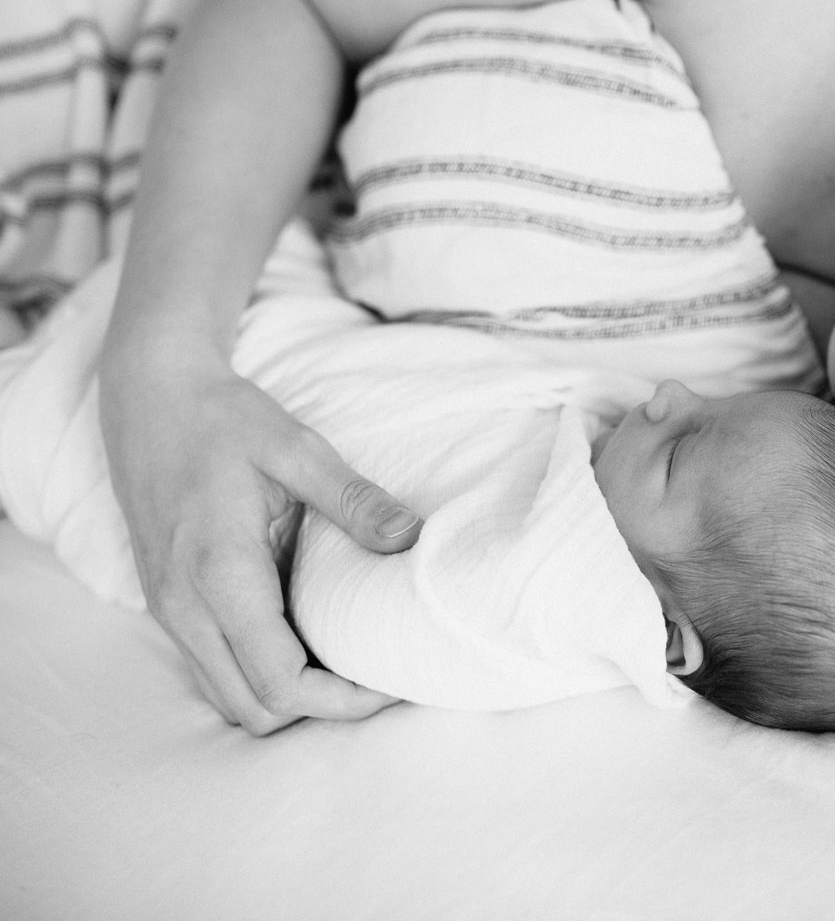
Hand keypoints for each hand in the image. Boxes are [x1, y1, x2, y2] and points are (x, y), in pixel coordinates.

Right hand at [100, 357, 418, 734]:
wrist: (149, 396)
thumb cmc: (223, 419)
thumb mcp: (298, 448)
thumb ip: (354, 499)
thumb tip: (411, 538)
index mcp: (219, 575)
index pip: (280, 683)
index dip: (344, 701)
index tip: (394, 684)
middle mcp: (184, 607)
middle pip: (255, 710)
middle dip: (322, 710)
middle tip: (381, 677)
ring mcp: (170, 611)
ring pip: (230, 699)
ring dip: (289, 697)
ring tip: (349, 663)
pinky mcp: (169, 604)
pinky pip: (215, 670)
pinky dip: (260, 675)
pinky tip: (307, 641)